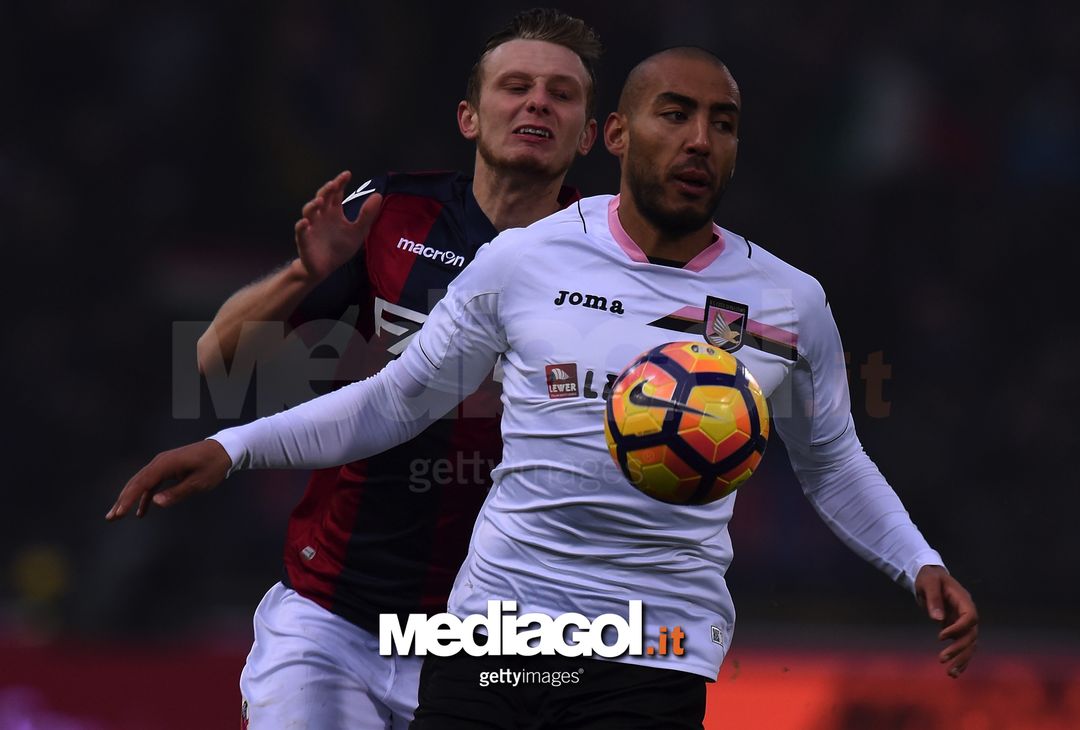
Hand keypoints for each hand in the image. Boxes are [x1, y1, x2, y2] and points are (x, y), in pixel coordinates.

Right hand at [105, 440, 231, 520]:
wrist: (224, 449)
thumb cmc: (213, 465)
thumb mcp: (199, 482)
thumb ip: (177, 493)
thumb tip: (155, 503)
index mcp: (166, 464)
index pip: (142, 483)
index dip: (128, 499)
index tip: (120, 513)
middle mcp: (160, 462)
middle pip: (136, 482)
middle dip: (122, 500)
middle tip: (111, 518)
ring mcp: (162, 464)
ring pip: (140, 483)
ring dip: (129, 499)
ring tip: (118, 516)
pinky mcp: (167, 468)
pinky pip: (151, 483)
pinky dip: (144, 497)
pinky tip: (141, 512)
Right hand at [294, 171, 382, 280]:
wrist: (326, 268)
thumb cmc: (340, 247)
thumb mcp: (358, 231)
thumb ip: (367, 214)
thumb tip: (378, 195)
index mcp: (333, 211)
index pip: (336, 193)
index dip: (340, 183)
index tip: (347, 174)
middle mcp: (321, 216)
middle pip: (321, 198)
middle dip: (326, 190)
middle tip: (334, 184)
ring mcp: (311, 227)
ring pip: (308, 212)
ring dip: (312, 205)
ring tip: (319, 201)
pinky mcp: (304, 241)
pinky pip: (301, 232)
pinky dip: (301, 227)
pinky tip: (305, 223)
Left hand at [914, 564, 978, 677]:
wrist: (929, 577)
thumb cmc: (929, 577)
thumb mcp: (928, 583)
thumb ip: (933, 598)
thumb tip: (937, 619)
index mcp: (963, 600)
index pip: (970, 618)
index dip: (958, 628)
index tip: (940, 637)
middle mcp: (967, 612)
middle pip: (971, 635)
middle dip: (959, 649)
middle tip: (942, 659)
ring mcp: (963, 622)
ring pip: (969, 644)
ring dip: (962, 659)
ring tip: (950, 673)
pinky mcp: (957, 628)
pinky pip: (963, 645)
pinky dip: (960, 658)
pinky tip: (954, 672)